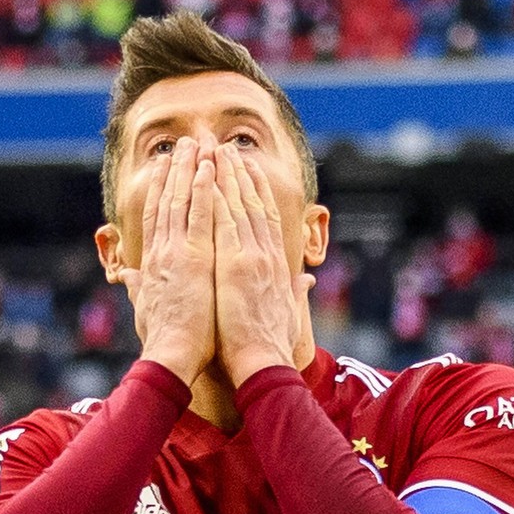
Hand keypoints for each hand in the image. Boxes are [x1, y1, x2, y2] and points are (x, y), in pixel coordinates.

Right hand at [119, 137, 216, 386]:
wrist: (171, 358)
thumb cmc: (164, 343)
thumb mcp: (146, 310)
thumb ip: (141, 289)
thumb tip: (131, 279)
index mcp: (153, 265)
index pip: (156, 219)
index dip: (160, 190)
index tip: (165, 168)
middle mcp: (162, 252)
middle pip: (168, 201)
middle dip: (175, 170)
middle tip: (182, 144)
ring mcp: (178, 252)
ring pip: (183, 200)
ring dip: (190, 169)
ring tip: (196, 143)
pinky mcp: (195, 257)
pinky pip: (201, 215)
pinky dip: (204, 189)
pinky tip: (209, 167)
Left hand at [211, 145, 315, 386]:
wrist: (263, 365)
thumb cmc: (270, 349)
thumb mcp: (286, 315)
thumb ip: (293, 294)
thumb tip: (304, 283)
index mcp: (275, 266)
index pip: (265, 220)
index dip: (256, 192)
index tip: (248, 171)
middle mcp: (266, 256)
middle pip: (253, 205)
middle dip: (240, 174)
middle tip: (229, 148)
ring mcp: (252, 257)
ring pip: (238, 205)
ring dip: (226, 175)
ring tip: (215, 149)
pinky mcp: (237, 263)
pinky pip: (225, 220)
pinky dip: (218, 194)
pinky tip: (209, 173)